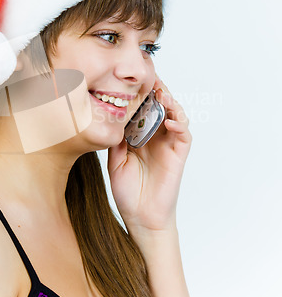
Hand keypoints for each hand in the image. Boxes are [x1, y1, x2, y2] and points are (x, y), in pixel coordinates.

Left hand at [107, 74, 191, 235]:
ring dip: (171, 103)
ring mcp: (169, 146)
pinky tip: (169, 120)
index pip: (144, 110)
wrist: (140, 218)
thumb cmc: (128, 193)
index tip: (134, 79)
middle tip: (151, 77)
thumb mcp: (115, 161)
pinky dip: (179, 124)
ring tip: (162, 94)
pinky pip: (184, 135)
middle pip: (161, 108)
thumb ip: (116, 140)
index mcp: (141, 138)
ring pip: (176, 116)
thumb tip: (111, 118)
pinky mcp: (178, 156)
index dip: (142, 95)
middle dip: (158, 91)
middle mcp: (156, 138)